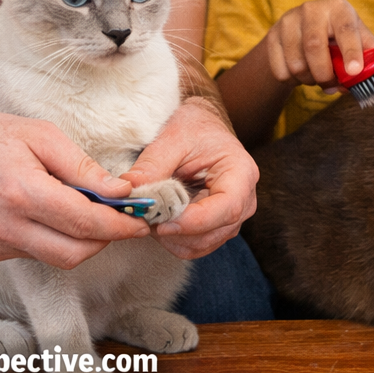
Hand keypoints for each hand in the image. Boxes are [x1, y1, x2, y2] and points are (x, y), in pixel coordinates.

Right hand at [0, 102, 148, 267]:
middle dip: (108, 239)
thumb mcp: (43, 136)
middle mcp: (5, 227)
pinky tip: (61, 214)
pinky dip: (58, 239)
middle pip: (74, 253)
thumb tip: (121, 191)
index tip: (142, 219)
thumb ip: (83, 168)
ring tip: (98, 213)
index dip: (119, 225)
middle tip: (128, 220)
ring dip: (84, 241)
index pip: (84, 222)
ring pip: (57, 258)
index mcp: (21, 193)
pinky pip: (36, 253)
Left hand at [121, 98, 258, 258]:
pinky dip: (174, 240)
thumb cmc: (194, 127)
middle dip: (177, 231)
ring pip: (203, 244)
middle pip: (215, 231)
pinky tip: (159, 221)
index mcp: (241, 172)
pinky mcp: (217, 224)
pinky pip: (196, 245)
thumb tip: (129, 190)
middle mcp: (244, 198)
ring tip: (150, 216)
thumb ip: (153, 165)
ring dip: (173, 238)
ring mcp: (232, 215)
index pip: (227, 208)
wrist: (201, 127)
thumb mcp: (173, 138)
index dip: (194, 221)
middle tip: (145, 218)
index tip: (162, 223)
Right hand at [265, 0, 373, 89]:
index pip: (346, 29)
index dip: (351, 51)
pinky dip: (292, 80)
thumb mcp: (356, 36)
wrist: (301, 30)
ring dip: (309, 79)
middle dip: (324, 74)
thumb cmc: (336, 35)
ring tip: (316, 77)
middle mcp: (312, 9)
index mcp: (338, 8)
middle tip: (331, 85)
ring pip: (296, 63)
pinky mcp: (272, 35)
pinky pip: (280, 70)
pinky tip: (300, 73)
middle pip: (314, 47)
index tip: (355, 72)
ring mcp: (288, 21)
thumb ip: (370, 50)